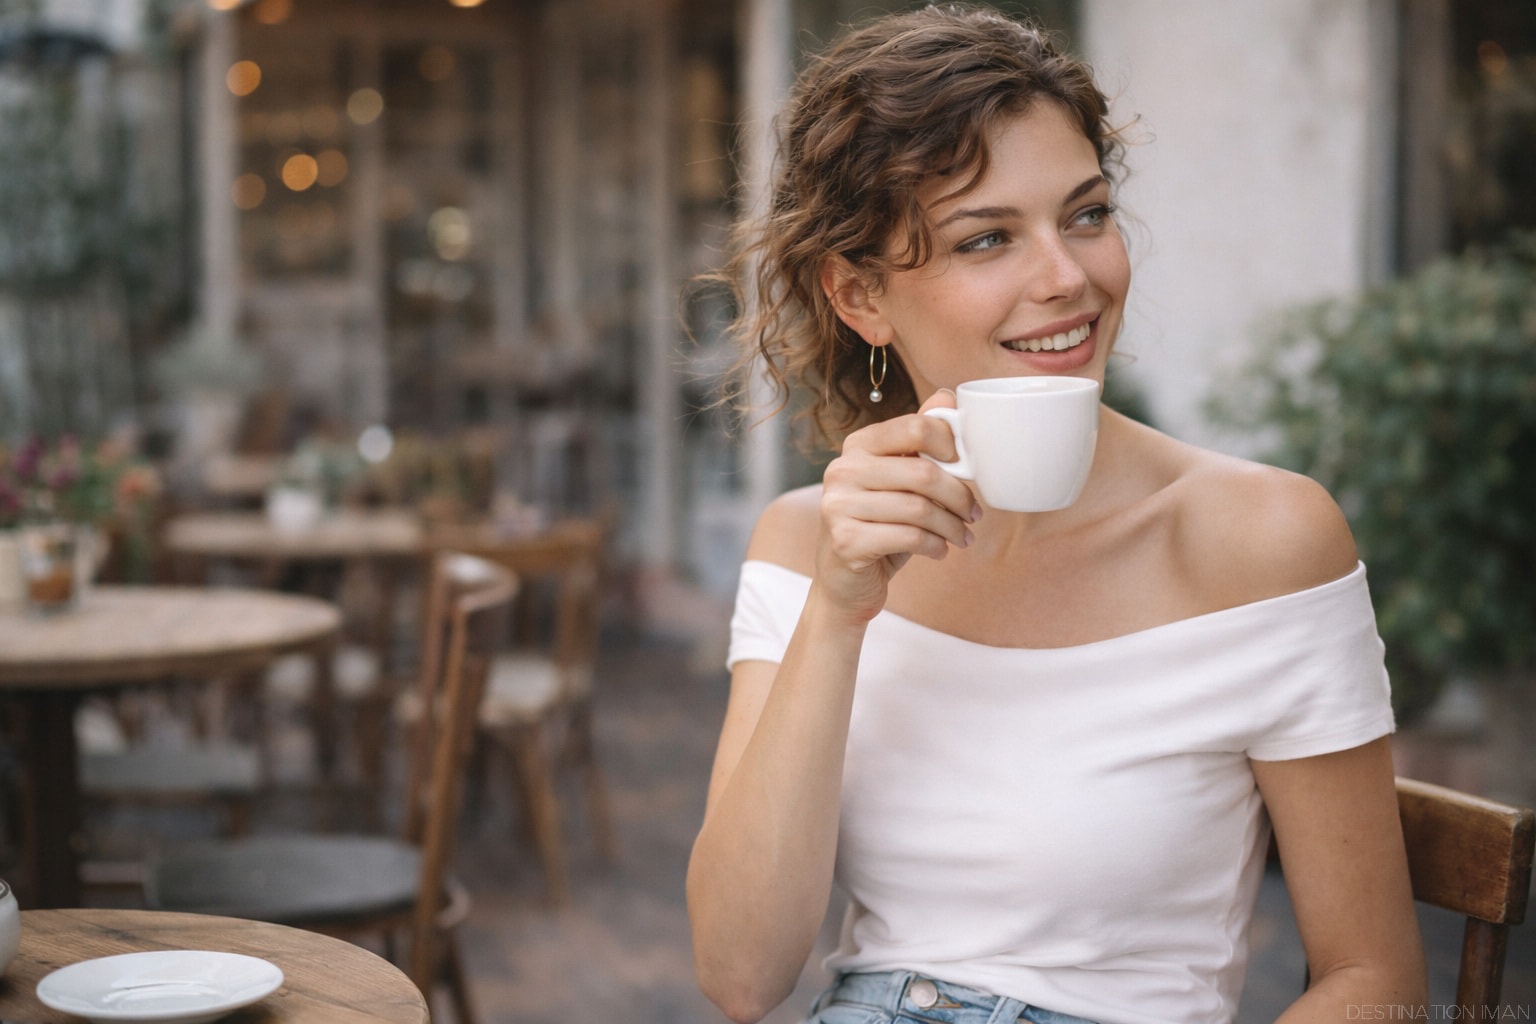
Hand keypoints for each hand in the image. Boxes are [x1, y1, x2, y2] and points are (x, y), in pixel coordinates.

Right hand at [814, 389, 979, 619]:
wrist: (844, 582)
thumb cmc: (879, 525)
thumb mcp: (899, 481)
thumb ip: (919, 439)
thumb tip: (947, 396)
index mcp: (857, 446)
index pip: (915, 427)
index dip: (951, 445)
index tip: (965, 467)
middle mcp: (842, 470)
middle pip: (923, 472)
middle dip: (959, 496)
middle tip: (974, 514)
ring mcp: (839, 505)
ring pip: (919, 509)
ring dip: (952, 527)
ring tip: (962, 536)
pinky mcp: (846, 541)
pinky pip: (909, 537)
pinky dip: (936, 546)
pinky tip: (940, 550)